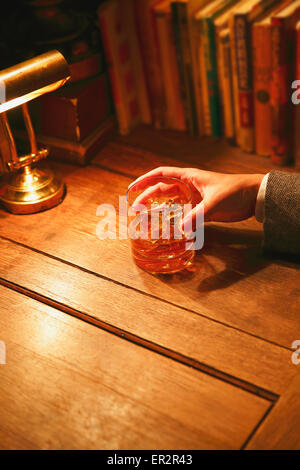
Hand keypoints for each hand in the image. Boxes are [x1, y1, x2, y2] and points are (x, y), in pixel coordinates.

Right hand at [128, 167, 264, 224]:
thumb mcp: (216, 202)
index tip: (132, 188)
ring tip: (146, 220)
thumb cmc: (236, 191)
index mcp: (189, 177)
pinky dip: (174, 221)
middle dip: (148, 198)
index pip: (161, 174)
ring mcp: (195, 199)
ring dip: (159, 210)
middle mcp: (189, 187)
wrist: (254, 196)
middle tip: (136, 210)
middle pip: (162, 190)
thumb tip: (181, 229)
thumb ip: (198, 215)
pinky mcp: (202, 210)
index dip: (145, 180)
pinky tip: (167, 229)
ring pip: (171, 203)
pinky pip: (183, 215)